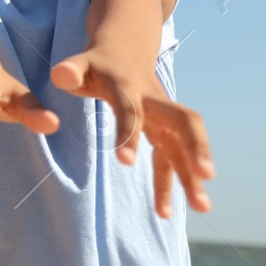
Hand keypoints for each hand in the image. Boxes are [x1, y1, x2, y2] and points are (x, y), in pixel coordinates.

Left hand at [51, 51, 214, 215]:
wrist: (123, 51)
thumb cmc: (95, 64)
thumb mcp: (79, 64)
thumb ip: (70, 71)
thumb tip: (60, 75)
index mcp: (127, 87)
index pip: (131, 111)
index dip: (128, 133)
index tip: (124, 163)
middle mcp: (153, 102)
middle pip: (184, 121)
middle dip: (195, 146)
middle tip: (205, 175)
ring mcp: (162, 117)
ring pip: (183, 145)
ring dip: (192, 175)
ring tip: (203, 208)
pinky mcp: (163, 131)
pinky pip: (170, 160)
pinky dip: (169, 185)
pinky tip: (164, 213)